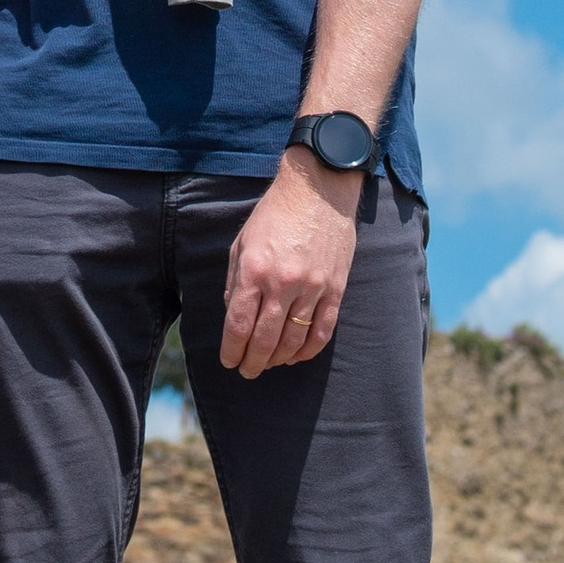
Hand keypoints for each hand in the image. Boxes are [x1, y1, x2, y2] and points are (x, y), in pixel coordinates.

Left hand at [219, 154, 360, 375]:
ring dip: (278, 359)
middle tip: (246, 371)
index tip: (228, 361)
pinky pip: (323, 330)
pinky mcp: (335, 288)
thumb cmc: (274, 215)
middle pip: (265, 339)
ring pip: (293, 340)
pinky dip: (308, 350)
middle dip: (252, 361)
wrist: (318, 191)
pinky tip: (297, 356)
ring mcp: (312, 288)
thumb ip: (234, 281)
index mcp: (254, 271)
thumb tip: (233, 315)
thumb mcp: (242, 243)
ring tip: (269, 364)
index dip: (231, 350)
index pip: (238, 325)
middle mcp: (282, 283)